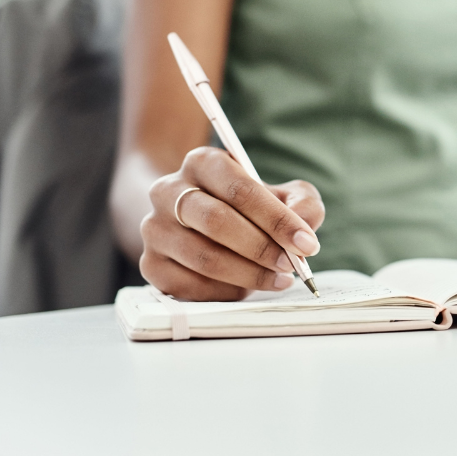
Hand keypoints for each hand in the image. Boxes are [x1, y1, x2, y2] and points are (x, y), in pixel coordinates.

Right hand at [140, 146, 324, 300]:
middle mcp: (168, 190)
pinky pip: (190, 286)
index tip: (306, 243)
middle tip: (291, 265)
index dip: (277, 219)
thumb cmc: (245, 206)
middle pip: (217, 221)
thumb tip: (305, 229)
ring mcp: (154, 229)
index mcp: (202, 162)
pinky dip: (226, 292)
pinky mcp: (150, 264)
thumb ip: (301, 203)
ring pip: (204, 257)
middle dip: (261, 248)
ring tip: (277, 278)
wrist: (192, 220)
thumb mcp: (279, 194)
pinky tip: (246, 288)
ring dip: (248, 274)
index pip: (240, 189)